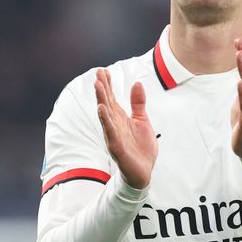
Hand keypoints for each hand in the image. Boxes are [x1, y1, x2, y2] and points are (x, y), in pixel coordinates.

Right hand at [95, 69, 156, 188]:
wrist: (144, 171)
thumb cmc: (141, 148)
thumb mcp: (142, 121)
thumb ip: (138, 103)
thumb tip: (137, 83)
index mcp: (120, 118)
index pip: (111, 98)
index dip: (107, 84)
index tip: (103, 70)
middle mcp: (114, 125)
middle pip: (107, 103)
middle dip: (102, 88)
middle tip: (98, 72)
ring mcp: (114, 135)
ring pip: (106, 114)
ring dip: (101, 99)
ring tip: (97, 85)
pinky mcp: (116, 146)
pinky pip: (110, 131)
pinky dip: (105, 120)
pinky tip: (101, 109)